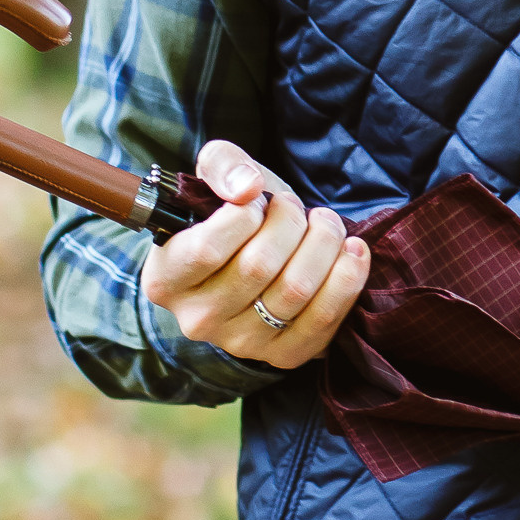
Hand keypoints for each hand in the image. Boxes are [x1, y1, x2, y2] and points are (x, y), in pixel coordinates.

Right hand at [142, 140, 369, 369]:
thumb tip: (248, 185)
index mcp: (166, 279)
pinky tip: (352, 251)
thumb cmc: (233, 217)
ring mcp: (240, 343)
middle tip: (296, 207)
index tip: (258, 200)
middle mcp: (198, 319)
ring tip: (326, 224)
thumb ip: (223, 164)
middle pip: (259, 266)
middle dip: (291, 222)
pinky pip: (324, 319)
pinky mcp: (283, 355)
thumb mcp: (218, 177)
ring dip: (324, 243)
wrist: (256, 259)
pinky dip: (347, 278)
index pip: (207, 249)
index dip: (245, 215)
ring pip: (296, 289)